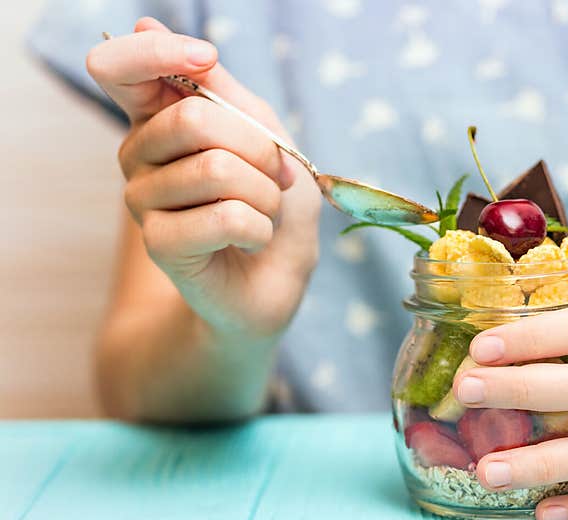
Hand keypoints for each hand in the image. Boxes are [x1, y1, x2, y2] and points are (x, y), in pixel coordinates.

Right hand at [86, 18, 320, 337]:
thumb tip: (145, 25)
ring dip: (267, 196)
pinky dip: (260, 228)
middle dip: (260, 150)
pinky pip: (224, 217)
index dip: (158, 54)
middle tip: (277, 178)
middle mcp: (138, 155)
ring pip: (216, 171)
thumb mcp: (263, 132)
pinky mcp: (160, 245)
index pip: (119, 68)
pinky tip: (252, 240)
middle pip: (192, 121)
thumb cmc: (272, 202)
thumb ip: (218, 88)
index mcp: (158, 119)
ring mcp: (142, 201)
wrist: (278, 276)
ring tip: (264, 213)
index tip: (206, 60)